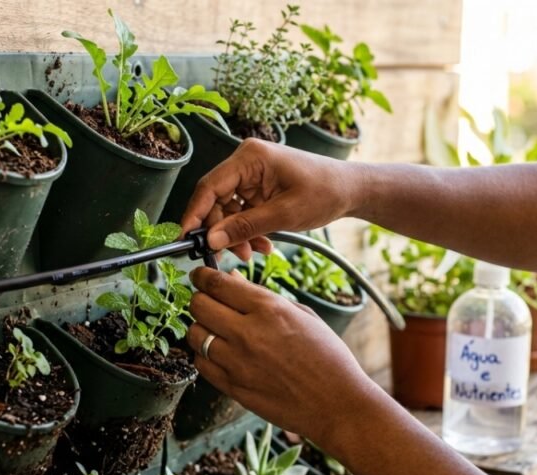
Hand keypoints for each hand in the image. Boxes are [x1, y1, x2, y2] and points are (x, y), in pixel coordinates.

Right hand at [179, 139, 358, 260]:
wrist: (351, 190)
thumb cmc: (325, 193)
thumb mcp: (284, 215)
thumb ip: (245, 227)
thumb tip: (211, 240)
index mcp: (250, 157)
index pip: (209, 186)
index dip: (194, 214)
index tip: (185, 239)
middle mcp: (246, 161)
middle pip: (215, 199)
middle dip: (221, 230)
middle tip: (227, 254)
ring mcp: (252, 174)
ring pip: (227, 208)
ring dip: (236, 234)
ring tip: (251, 252)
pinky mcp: (259, 187)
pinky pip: (242, 211)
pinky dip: (247, 230)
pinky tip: (261, 244)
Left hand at [185, 267, 374, 442]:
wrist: (337, 404)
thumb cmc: (328, 358)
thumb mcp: (303, 316)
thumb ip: (263, 297)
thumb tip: (233, 280)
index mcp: (269, 309)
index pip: (218, 284)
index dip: (203, 276)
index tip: (200, 276)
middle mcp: (248, 333)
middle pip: (198, 306)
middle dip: (201, 299)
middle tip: (209, 302)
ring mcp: (237, 363)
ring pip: (195, 335)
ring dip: (201, 328)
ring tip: (216, 330)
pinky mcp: (233, 387)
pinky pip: (202, 364)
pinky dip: (206, 356)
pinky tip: (221, 354)